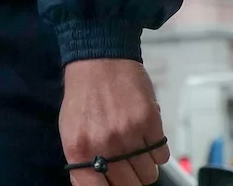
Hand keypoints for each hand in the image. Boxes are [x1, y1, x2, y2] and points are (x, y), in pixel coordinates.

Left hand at [61, 59, 168, 185]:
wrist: (98, 59)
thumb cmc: (84, 96)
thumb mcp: (70, 131)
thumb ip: (82, 163)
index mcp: (79, 148)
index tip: (116, 184)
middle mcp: (103, 144)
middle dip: (131, 179)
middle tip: (127, 165)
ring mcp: (128, 133)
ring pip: (149, 174)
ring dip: (145, 165)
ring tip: (135, 145)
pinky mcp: (150, 122)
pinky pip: (162, 156)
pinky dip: (157, 151)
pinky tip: (145, 135)